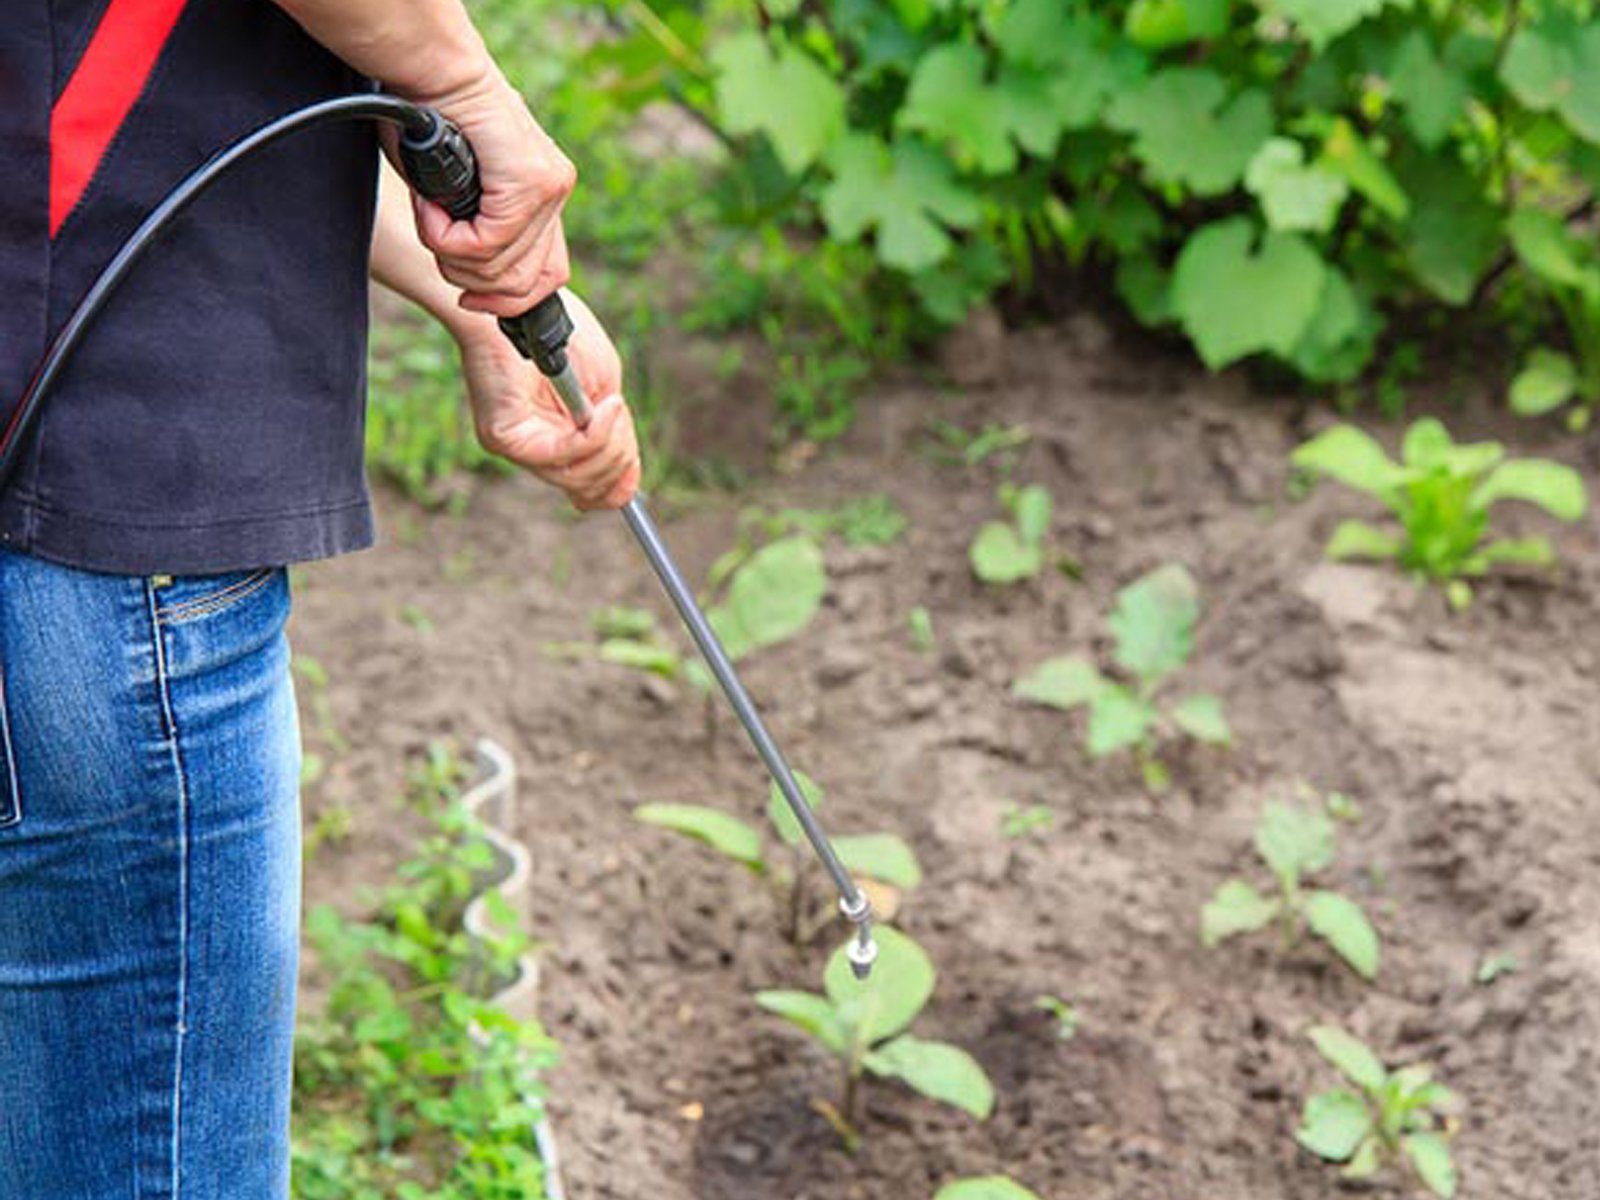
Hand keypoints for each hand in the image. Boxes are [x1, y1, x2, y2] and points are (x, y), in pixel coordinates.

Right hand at [409, 68, 575, 316]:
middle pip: (523, 282)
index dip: (507, 301)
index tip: (471, 301)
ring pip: (499, 268)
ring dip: (450, 254)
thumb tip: (480, 286)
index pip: (549, 276)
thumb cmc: (435, 124)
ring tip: (431, 215)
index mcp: (546, 195)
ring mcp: (548, 188)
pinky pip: (484, 245)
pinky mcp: (529, 183)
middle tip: (441, 249)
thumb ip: (485, 230)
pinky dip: (444, 237)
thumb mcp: (466, 193)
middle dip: (472, 282)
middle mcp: (556, 192)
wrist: (434, 73)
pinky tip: (430, 208)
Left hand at [457, 292, 640, 509]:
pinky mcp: (505, 439)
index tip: (633, 470)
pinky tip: (602, 410)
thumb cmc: (563, 336)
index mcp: (558, 440)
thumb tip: (628, 491)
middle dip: (618, 458)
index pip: (590, 487)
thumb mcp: (603, 390)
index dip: (618, 484)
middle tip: (618, 414)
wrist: (525, 303)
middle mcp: (535, 451)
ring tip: (612, 407)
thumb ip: (615, 437)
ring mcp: (518, 448)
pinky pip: (559, 455)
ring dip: (607, 445)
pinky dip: (591, 437)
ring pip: (577, 477)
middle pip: (589, 488)